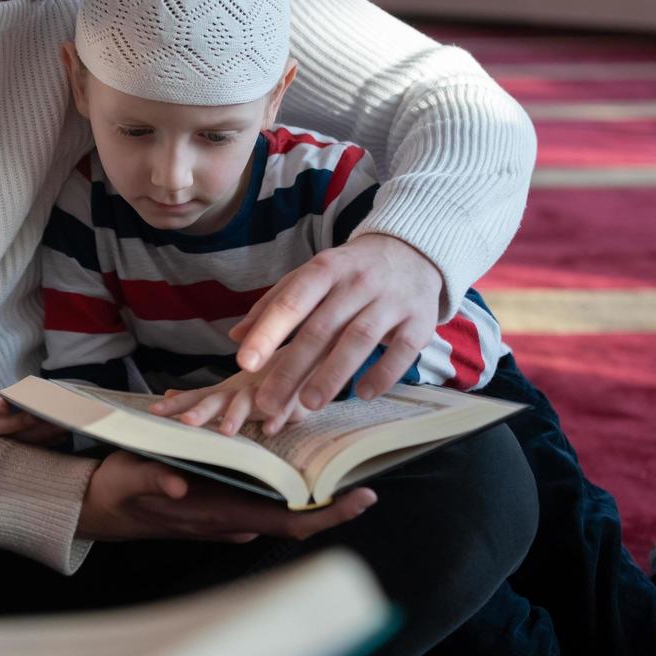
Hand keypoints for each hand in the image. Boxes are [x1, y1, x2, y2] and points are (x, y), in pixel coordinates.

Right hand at [75, 451, 376, 541]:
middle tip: (368, 477)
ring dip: (313, 493)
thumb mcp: (130, 478)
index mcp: (218, 514)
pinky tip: (303, 459)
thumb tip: (180, 483)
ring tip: (343, 464)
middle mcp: (232, 519)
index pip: (285, 524)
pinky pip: (267, 497)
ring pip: (284, 509)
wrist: (103, 507)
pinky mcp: (225, 502)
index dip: (327, 516)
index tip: (361, 498)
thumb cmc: (119, 491)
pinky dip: (289, 482)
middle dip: (334, 504)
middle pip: (297, 520)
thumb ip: (155, 478)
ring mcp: (230, 514)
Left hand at [147, 370, 308, 436]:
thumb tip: (168, 394)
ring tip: (225, 431)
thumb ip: (203, 395)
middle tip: (187, 422)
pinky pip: (286, 409)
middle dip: (202, 412)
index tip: (154, 411)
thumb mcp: (231, 389)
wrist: (308, 357)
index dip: (178, 405)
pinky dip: (278, 418)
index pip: (199, 397)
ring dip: (236, 416)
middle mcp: (245, 390)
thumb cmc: (265, 378)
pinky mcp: (293, 400)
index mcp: (229, 390)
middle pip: (220, 401)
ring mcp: (268, 393)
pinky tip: (270, 429)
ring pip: (250, 403)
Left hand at [230, 234, 442, 413]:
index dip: (267, 332)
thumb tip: (236, 337)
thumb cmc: (350, 271)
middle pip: (321, 328)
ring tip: (309, 404)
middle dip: (292, 368)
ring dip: (333, 374)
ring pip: (359, 339)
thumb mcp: (312, 276)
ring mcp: (392, 300)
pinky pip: (402, 351)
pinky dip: (383, 374)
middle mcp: (358, 282)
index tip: (244, 363)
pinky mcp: (420, 320)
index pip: (292, 301)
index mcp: (326, 269)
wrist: (411, 251)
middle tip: (268, 401)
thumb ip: (274, 304)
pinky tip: (363, 394)